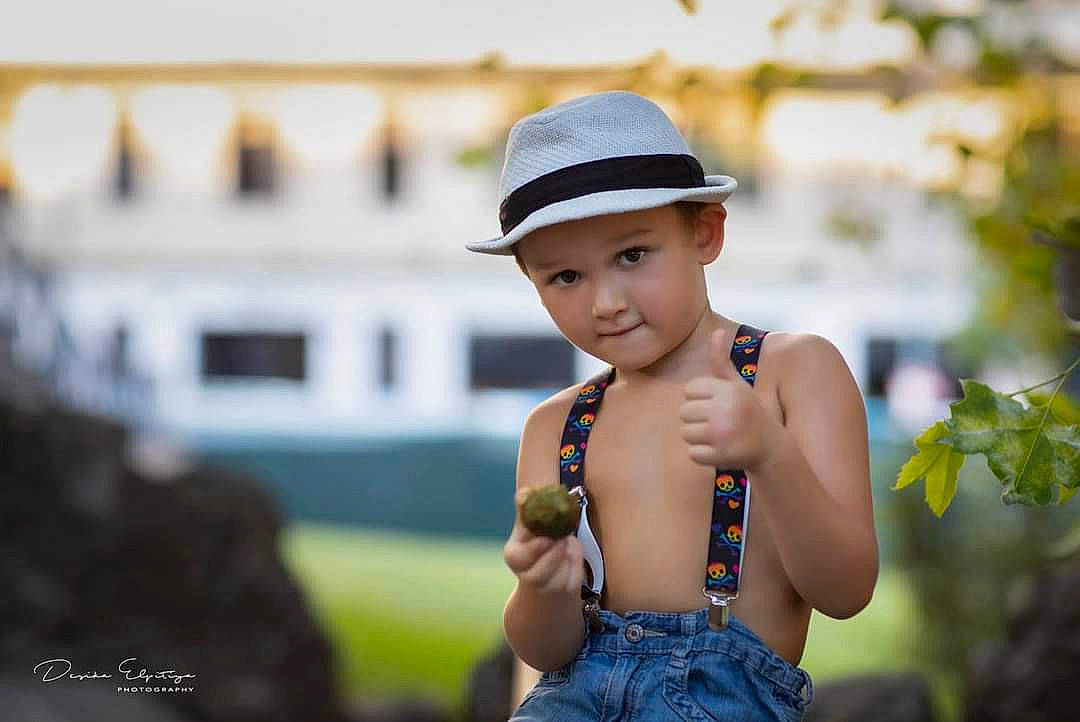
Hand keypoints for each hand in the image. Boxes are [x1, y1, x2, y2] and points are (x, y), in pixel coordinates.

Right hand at [503, 487, 584, 595]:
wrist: (549, 570)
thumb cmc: (537, 542)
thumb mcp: (530, 526)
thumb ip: (528, 509)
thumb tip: (525, 493)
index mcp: (514, 556)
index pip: (521, 557)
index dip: (536, 548)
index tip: (548, 538)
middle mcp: (526, 576)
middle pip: (540, 572)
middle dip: (554, 554)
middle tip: (563, 538)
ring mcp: (546, 586)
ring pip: (559, 577)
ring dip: (567, 556)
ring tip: (567, 542)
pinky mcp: (565, 589)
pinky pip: (574, 577)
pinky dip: (576, 563)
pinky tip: (572, 552)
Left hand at [679, 328, 780, 469]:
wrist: (770, 447)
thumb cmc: (748, 411)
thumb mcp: (737, 385)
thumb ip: (722, 361)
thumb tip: (716, 331)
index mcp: (728, 390)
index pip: (688, 390)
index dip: (699, 399)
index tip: (717, 405)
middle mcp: (726, 410)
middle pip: (684, 412)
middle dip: (697, 419)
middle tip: (718, 423)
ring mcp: (723, 434)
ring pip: (686, 433)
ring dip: (699, 438)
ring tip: (719, 435)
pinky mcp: (721, 455)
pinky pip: (693, 453)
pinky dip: (703, 455)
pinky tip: (720, 450)